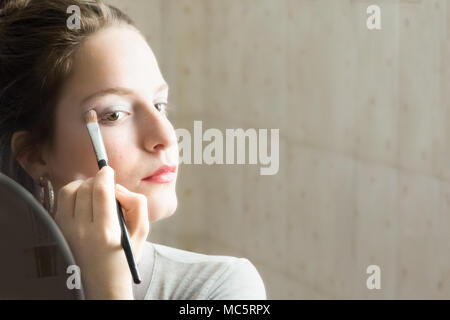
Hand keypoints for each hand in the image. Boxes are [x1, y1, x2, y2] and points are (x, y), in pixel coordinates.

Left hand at [54, 166, 149, 299]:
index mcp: (106, 231)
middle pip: (85, 188)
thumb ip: (137, 203)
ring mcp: (66, 231)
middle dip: (96, 180)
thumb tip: (118, 188)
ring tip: (92, 191)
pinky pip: (60, 202)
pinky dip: (71, 195)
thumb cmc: (124, 256)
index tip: (109, 170)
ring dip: (81, 184)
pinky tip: (82, 201)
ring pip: (68, 191)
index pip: (101, 190)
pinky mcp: (57, 231)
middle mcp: (82, 230)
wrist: (102, 282)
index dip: (105, 174)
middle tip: (105, 184)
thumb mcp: (142, 231)